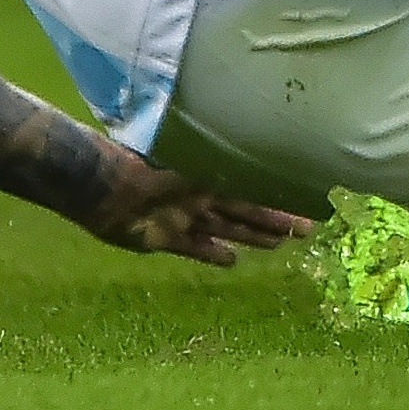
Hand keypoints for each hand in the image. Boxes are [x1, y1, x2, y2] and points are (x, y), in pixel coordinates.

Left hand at [77, 151, 314, 267]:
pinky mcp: (166, 237)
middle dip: (275, 218)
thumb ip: (218, 160)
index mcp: (207, 171)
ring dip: (252, 235)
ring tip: (280, 243)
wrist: (100, 185)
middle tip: (307, 229)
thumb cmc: (142, 165)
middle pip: (245, 209)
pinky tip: (233, 261)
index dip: (278, 194)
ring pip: (226, 227)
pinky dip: (213, 254)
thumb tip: (256, 148)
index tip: (307, 201)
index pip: (252, 185)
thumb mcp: (186, 160)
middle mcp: (200, 193)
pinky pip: (196, 247)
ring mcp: (184, 215)